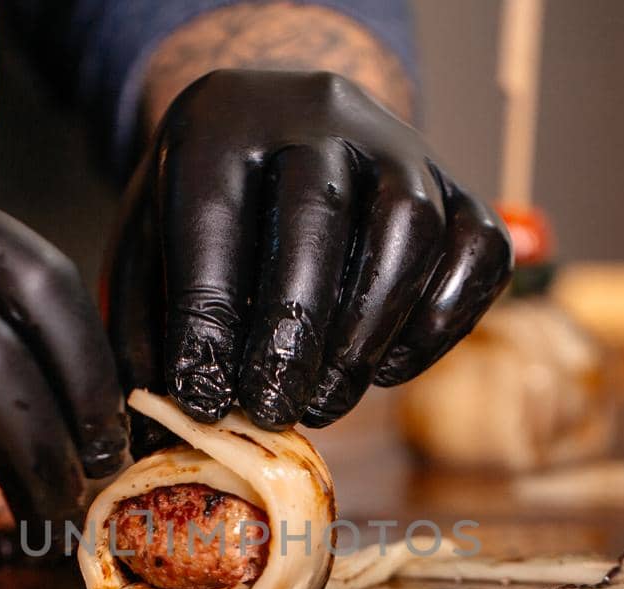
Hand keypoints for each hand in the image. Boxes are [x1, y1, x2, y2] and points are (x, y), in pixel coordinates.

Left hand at [108, 70, 511, 430]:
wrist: (284, 137)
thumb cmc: (210, 215)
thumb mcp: (150, 252)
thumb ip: (147, 333)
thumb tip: (157, 439)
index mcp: (221, 120)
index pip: (213, 213)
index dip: (207, 316)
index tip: (201, 396)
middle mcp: (319, 113)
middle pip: (318, 211)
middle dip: (293, 329)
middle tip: (271, 410)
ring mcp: (402, 146)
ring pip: (409, 227)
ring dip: (368, 329)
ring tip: (327, 400)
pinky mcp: (461, 188)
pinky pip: (476, 250)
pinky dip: (439, 324)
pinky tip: (386, 369)